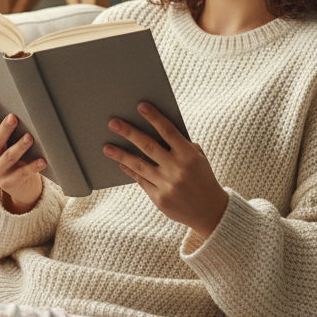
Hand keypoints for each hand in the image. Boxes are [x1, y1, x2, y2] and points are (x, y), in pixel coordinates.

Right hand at [0, 97, 45, 213]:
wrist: (18, 185)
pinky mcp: (9, 183)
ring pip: (9, 157)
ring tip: (29, 137)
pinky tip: (42, 160)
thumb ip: (6, 131)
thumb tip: (20, 110)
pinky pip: (23, 173)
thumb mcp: (5, 145)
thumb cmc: (13, 157)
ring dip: (19, 146)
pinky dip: (33, 166)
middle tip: (13, 118)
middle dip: (4, 129)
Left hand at [104, 102, 227, 238]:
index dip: (154, 117)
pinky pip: (140, 180)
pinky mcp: (159, 198)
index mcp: (189, 155)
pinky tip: (120, 163)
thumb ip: (182, 145)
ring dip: (121, 154)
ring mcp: (167, 185)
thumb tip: (157, 130)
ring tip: (107, 147)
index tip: (140, 106)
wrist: (210, 211)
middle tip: (113, 122)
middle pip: (149, 146)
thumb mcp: (199, 159)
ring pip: (139, 165)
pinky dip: (130, 170)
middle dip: (129, 133)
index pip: (169, 131)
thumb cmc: (202, 178)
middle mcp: (178, 169)